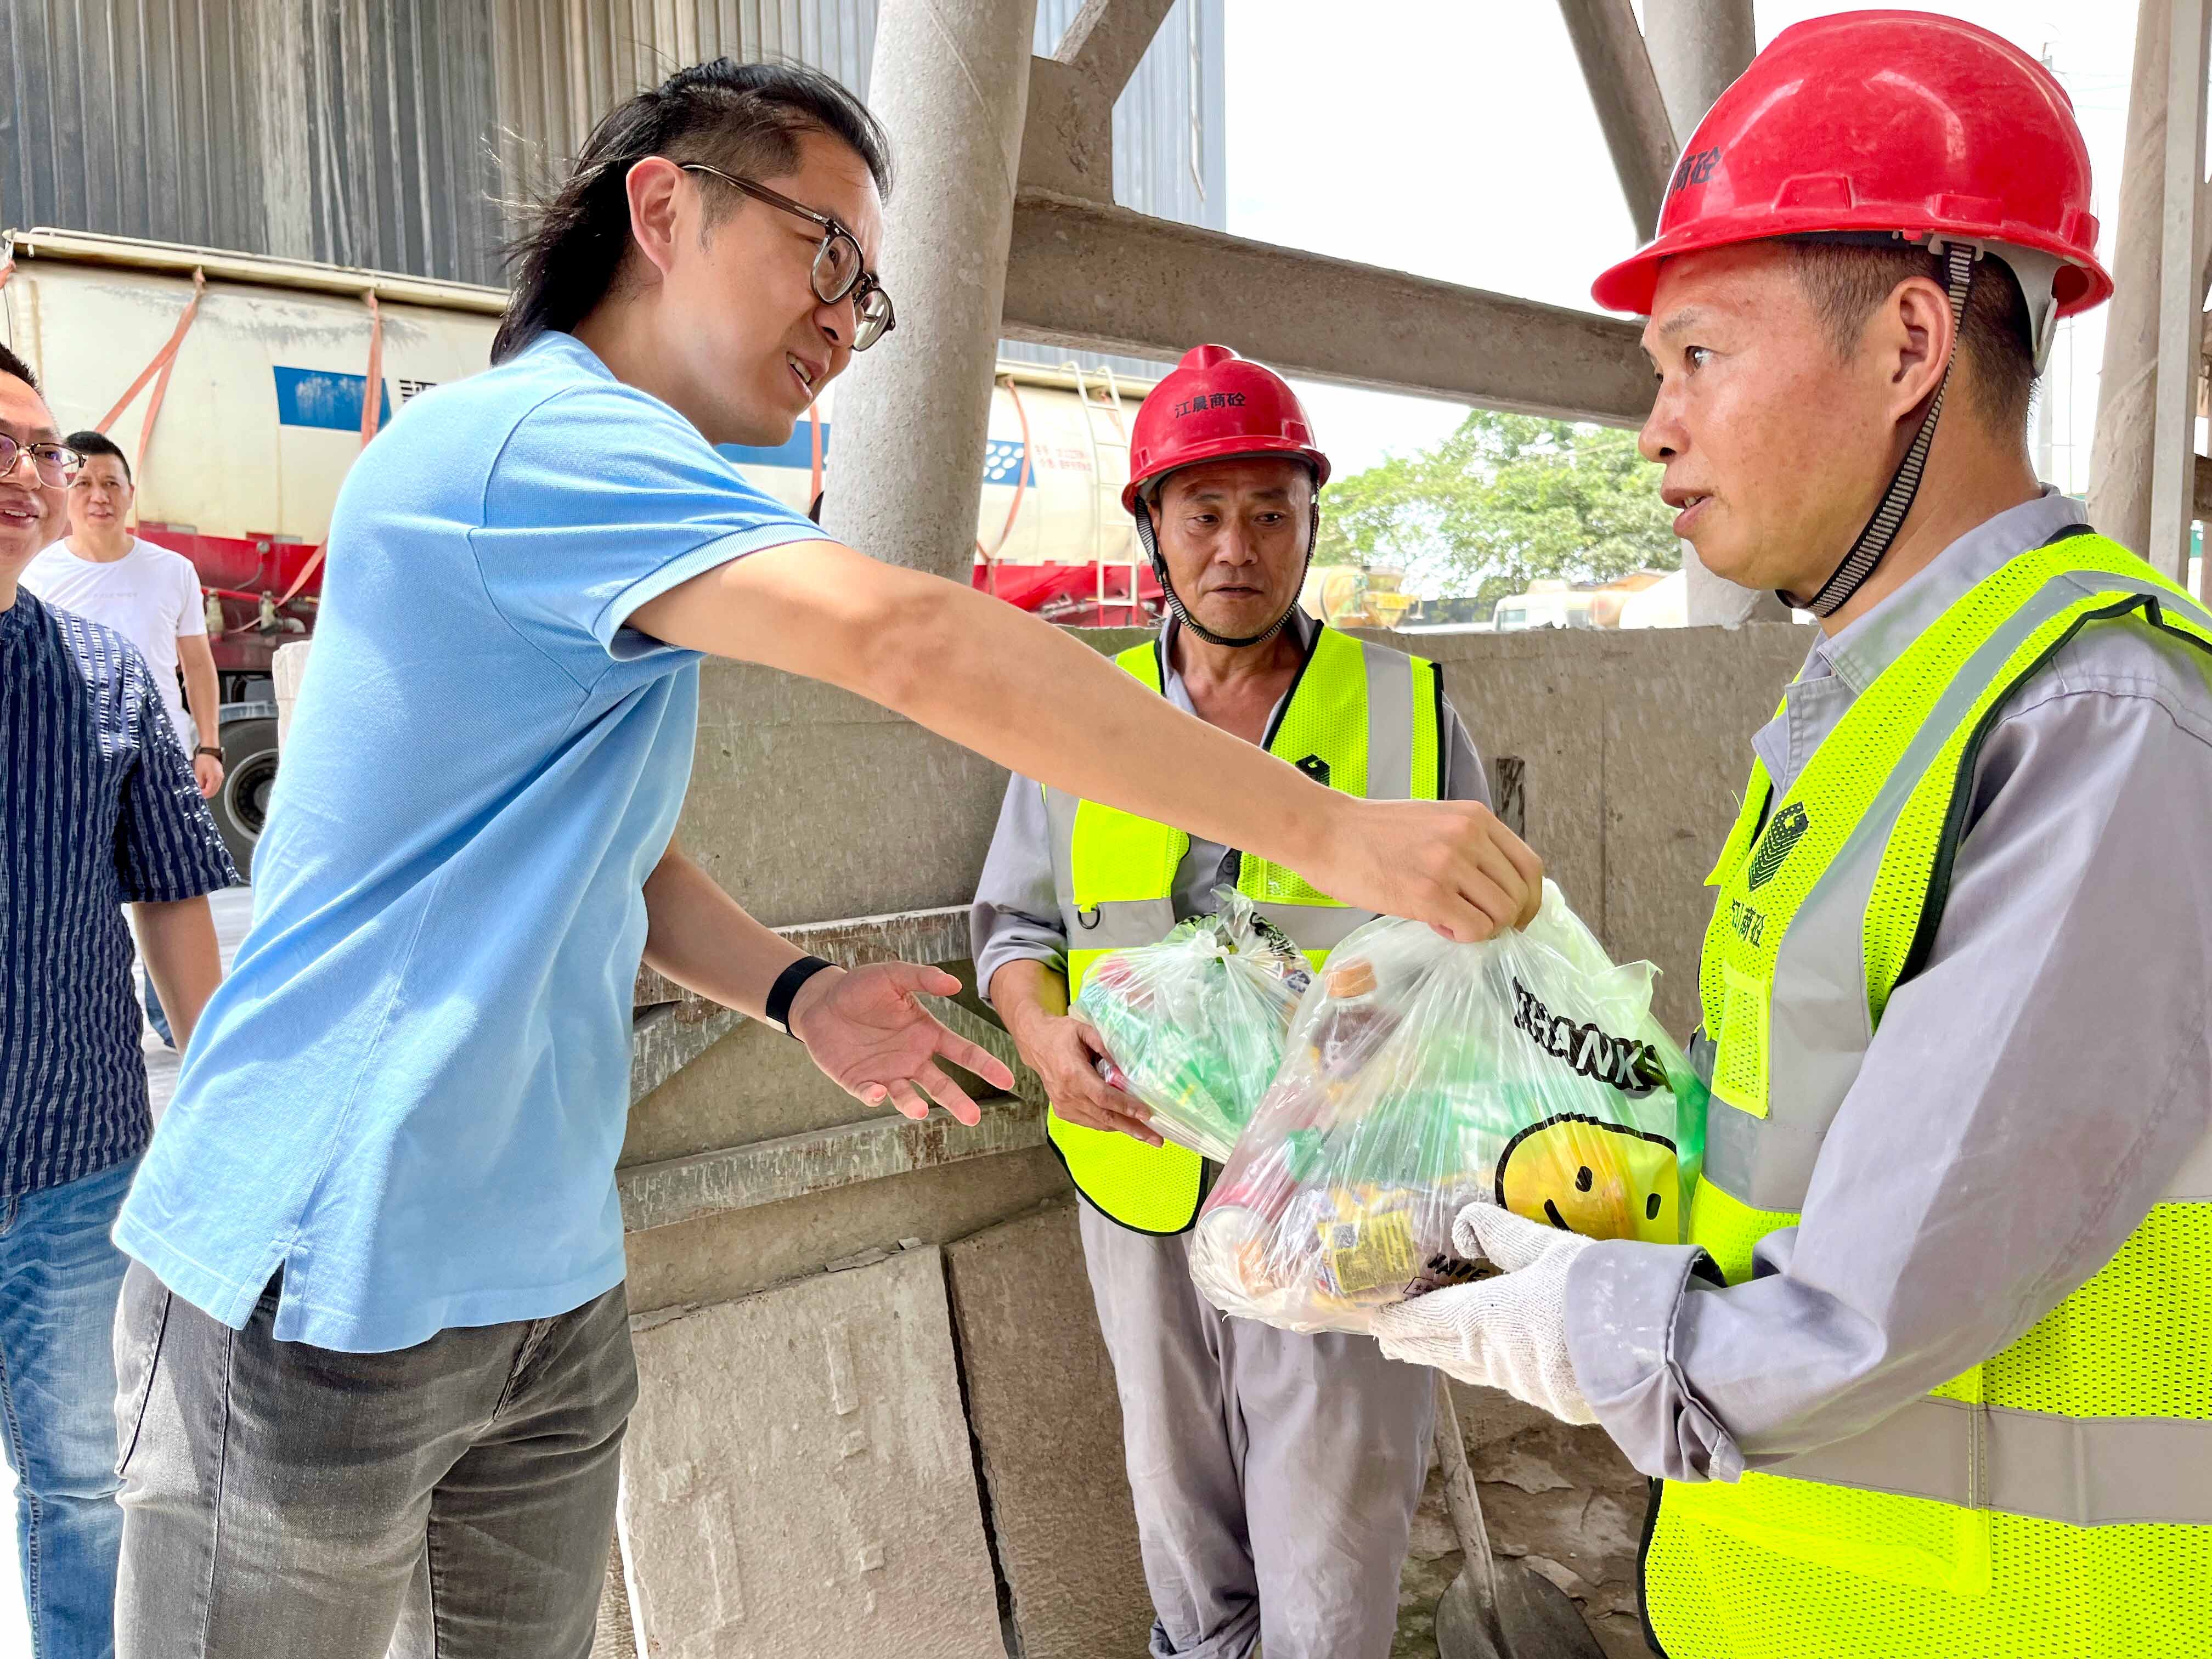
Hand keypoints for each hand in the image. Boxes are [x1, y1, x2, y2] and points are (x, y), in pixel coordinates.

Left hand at [193, 752, 224, 798]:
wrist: (209, 752)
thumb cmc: (204, 759)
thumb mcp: (198, 772)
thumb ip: (200, 783)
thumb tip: (200, 788)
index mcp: (214, 778)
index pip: (209, 791)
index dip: (203, 794)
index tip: (199, 793)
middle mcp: (219, 778)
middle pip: (214, 791)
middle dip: (207, 793)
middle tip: (200, 792)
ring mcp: (221, 776)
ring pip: (216, 788)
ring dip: (209, 789)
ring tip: (202, 787)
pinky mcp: (220, 774)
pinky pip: (217, 783)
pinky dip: (212, 785)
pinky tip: (207, 783)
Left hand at [790, 962, 1014, 1125]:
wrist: (820, 1001)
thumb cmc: (860, 987)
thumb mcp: (893, 975)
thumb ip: (923, 978)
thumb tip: (956, 984)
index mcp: (927, 1034)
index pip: (963, 1052)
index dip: (986, 1065)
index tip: (1007, 1079)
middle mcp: (913, 1059)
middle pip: (942, 1084)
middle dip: (958, 1101)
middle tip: (973, 1118)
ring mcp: (887, 1073)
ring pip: (909, 1096)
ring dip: (914, 1105)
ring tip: (921, 1110)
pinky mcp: (860, 1082)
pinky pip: (871, 1094)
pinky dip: (875, 1096)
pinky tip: (878, 1091)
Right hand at [1009, 1012, 1159, 1146]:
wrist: (1036, 1043)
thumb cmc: (1062, 1033)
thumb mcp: (1085, 1030)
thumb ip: (1107, 1046)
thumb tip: (1128, 1064)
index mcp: (1073, 1074)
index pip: (1103, 1096)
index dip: (1126, 1106)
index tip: (1147, 1113)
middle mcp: (1067, 1094)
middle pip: (1104, 1116)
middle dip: (1132, 1128)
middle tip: (1156, 1138)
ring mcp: (1063, 1105)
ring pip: (1099, 1122)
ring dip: (1124, 1128)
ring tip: (1147, 1134)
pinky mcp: (1062, 1110)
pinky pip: (1090, 1122)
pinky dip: (1109, 1123)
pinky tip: (1125, 1123)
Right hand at [1318, 797, 1542, 943]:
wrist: (1326, 832)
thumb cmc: (1372, 833)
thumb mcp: (1434, 823)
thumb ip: (1469, 848)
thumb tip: (1495, 892)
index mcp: (1475, 818)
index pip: (1529, 866)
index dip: (1529, 899)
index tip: (1517, 916)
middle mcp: (1469, 837)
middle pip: (1519, 894)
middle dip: (1507, 920)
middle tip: (1482, 928)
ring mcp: (1450, 865)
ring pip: (1501, 915)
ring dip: (1482, 929)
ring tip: (1450, 921)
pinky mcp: (1429, 894)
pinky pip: (1474, 929)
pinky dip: (1463, 936)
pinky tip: (1438, 924)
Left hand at [1369, 1202, 1595, 1423]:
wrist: (1651, 1350)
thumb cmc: (1594, 1288)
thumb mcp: (1545, 1247)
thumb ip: (1500, 1233)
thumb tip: (1461, 1225)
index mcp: (1483, 1316)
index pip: (1424, 1321)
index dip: (1396, 1321)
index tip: (1374, 1320)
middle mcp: (1493, 1357)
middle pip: (1439, 1352)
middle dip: (1410, 1344)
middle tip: (1389, 1341)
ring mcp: (1522, 1385)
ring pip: (1470, 1371)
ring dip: (1445, 1359)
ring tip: (1428, 1354)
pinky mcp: (1552, 1403)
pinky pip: (1506, 1383)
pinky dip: (1486, 1371)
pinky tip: (1490, 1367)